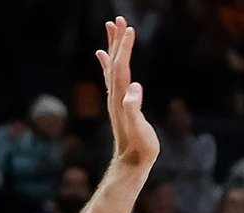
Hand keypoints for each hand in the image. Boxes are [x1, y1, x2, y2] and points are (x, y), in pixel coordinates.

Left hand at [96, 17, 158, 169]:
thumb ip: (135, 109)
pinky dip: (106, 63)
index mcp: (121, 98)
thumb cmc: (140, 149)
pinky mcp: (119, 103)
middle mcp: (115, 95)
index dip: (125, 48)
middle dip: (116, 39)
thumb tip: (135, 88)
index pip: (121, 67)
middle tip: (118, 18)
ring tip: (111, 27)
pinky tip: (102, 55)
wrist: (131, 163)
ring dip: (112, 45)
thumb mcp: (141, 130)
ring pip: (111, 66)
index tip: (129, 28)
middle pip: (113, 61)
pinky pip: (110, 77)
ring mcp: (116, 98)